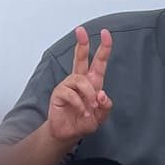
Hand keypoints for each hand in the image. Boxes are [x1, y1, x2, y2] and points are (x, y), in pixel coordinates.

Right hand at [45, 27, 113, 142]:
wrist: (69, 133)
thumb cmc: (84, 121)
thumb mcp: (101, 116)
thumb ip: (106, 105)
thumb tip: (101, 94)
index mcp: (93, 82)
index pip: (99, 61)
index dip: (104, 48)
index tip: (106, 33)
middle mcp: (80, 80)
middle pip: (80, 58)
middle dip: (82, 43)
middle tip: (81, 30)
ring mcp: (68, 86)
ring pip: (80, 79)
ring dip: (88, 93)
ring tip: (91, 106)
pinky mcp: (59, 93)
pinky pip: (70, 93)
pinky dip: (79, 104)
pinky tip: (82, 111)